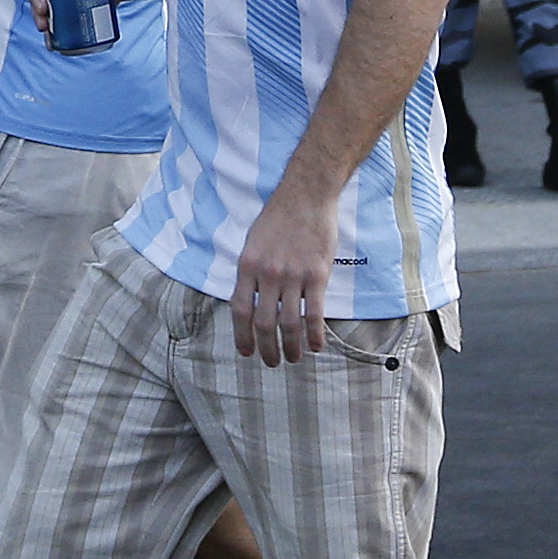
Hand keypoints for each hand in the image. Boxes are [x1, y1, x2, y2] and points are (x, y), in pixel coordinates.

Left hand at [231, 188, 332, 364]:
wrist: (306, 195)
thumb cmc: (278, 218)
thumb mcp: (253, 242)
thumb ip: (251, 272)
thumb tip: (249, 300)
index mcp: (247, 266)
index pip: (240, 310)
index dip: (242, 336)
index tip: (246, 352)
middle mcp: (267, 274)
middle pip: (264, 323)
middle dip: (267, 349)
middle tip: (271, 363)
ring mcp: (293, 275)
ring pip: (290, 323)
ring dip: (291, 347)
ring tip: (294, 359)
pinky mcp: (317, 274)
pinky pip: (315, 313)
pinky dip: (315, 334)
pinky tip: (317, 346)